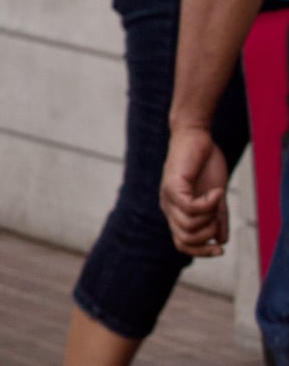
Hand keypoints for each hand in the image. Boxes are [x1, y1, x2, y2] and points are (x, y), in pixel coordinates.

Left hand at [161, 123, 229, 255]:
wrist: (196, 138)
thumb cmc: (205, 165)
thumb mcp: (215, 198)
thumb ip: (217, 219)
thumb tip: (220, 242)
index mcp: (176, 212)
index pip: (182, 244)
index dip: (201, 252)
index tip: (220, 250)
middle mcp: (168, 207)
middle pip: (185, 239)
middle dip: (207, 235)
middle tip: (218, 216)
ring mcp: (167, 197)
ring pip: (188, 226)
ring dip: (210, 218)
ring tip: (216, 199)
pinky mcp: (172, 185)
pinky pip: (190, 208)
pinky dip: (209, 204)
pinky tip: (217, 192)